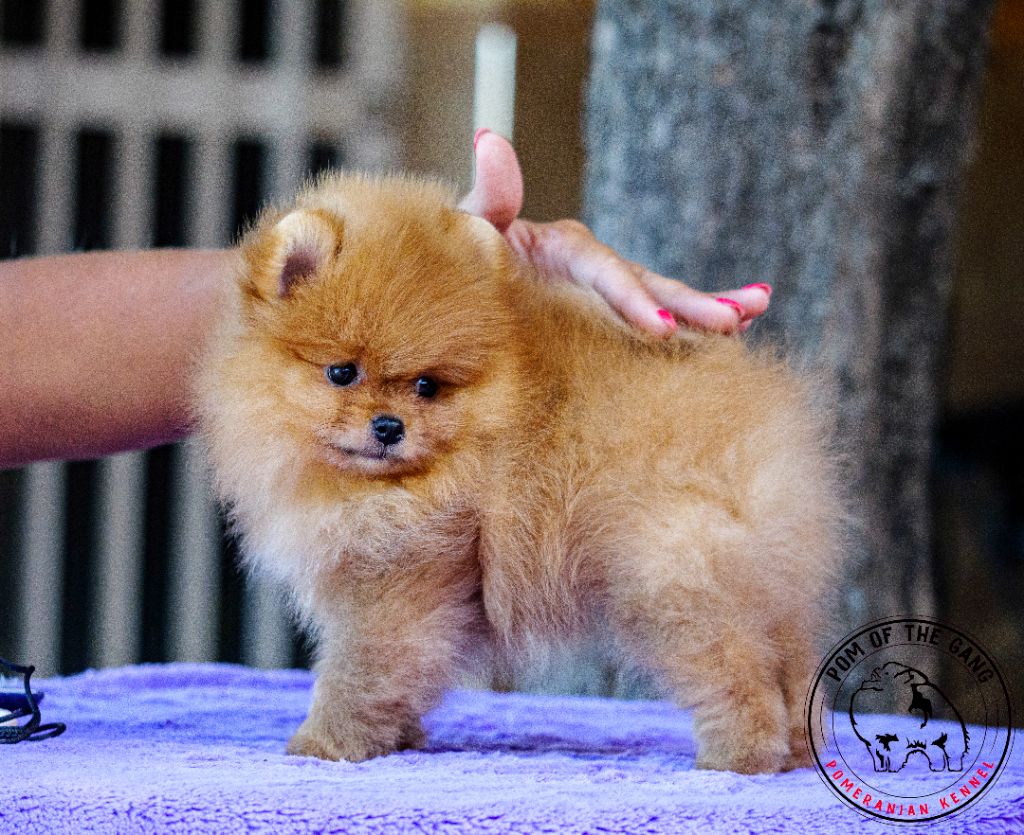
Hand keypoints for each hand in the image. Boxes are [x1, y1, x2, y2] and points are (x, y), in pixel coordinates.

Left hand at [459, 130, 770, 335]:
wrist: (462, 279)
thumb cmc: (461, 255)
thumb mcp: (469, 226)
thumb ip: (488, 195)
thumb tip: (490, 139)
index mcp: (564, 247)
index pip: (605, 271)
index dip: (633, 298)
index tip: (661, 327)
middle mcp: (593, 265)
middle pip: (649, 282)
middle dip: (694, 302)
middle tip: (735, 319)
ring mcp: (602, 291)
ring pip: (663, 298)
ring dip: (710, 306)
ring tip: (756, 313)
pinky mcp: (603, 315)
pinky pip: (649, 318)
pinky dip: (691, 324)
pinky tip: (732, 333)